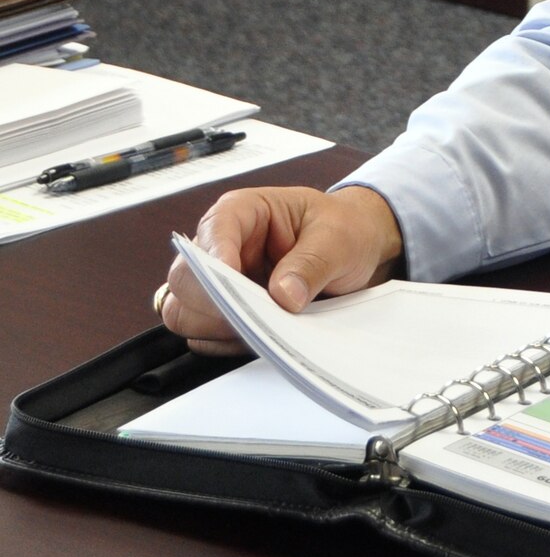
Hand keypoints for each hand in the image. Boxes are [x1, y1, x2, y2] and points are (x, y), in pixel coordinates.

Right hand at [156, 185, 403, 354]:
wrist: (359, 249)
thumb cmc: (344, 230)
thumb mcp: (338, 238)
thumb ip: (312, 263)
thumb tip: (283, 296)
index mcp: (243, 211)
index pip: (214, 230)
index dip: (216, 258)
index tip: (232, 287)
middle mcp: (222, 245)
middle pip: (185, 279)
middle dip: (213, 304)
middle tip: (256, 317)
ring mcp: (219, 283)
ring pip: (184, 313)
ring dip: (219, 329)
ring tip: (266, 328)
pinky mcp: (225, 313)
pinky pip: (206, 337)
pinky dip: (228, 344)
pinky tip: (263, 339)